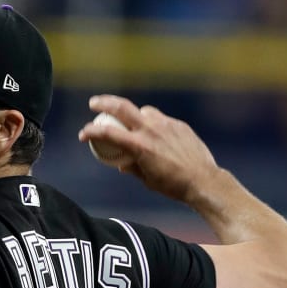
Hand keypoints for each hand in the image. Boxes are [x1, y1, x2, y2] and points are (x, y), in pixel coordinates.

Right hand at [78, 95, 221, 204]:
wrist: (203, 181)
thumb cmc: (173, 185)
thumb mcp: (146, 179)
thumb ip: (131, 167)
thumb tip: (121, 163)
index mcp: (139, 146)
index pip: (108, 133)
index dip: (91, 132)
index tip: (83, 134)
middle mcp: (151, 130)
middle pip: (122, 107)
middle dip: (104, 103)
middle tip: (94, 104)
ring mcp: (166, 124)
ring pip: (144, 111)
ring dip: (134, 115)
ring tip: (131, 124)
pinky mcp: (178, 125)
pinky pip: (160, 119)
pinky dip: (153, 124)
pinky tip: (155, 135)